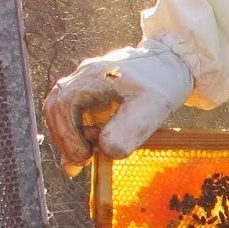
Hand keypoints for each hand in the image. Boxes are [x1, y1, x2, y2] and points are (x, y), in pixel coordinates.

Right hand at [42, 40, 191, 175]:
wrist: (172, 63)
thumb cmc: (163, 82)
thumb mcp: (153, 107)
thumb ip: (129, 130)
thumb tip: (104, 150)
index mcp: (92, 76)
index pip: (63, 106)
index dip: (68, 135)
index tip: (85, 156)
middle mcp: (82, 76)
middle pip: (55, 109)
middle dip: (65, 139)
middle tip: (80, 164)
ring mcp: (83, 82)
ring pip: (60, 111)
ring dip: (68, 136)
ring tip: (83, 158)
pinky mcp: (89, 90)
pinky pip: (72, 111)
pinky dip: (77, 131)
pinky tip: (89, 147)